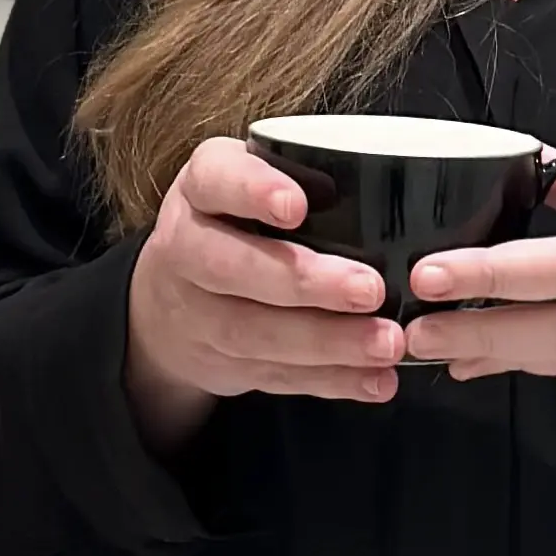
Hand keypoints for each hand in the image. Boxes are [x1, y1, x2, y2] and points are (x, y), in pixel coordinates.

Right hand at [122, 135, 401, 456]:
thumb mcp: (245, 179)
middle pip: (231, 267)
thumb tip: (390, 187)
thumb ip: (296, 174)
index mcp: (199, 189)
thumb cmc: (235, 220)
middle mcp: (184, 249)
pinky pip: (272, 376)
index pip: (216, 180)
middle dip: (302, 282)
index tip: (297, 206)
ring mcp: (195, 313)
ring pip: (253, 332)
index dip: (253, 192)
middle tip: (369, 289)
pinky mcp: (218, 363)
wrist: (165, 299)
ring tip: (386, 342)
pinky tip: (375, 380)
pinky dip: (328, 381)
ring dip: (325, 342)